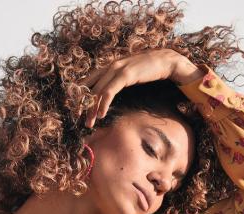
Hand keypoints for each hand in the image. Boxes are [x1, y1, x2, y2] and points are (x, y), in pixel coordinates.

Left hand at [78, 49, 204, 127]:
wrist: (165, 60)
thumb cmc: (147, 70)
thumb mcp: (128, 75)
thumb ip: (117, 80)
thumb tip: (109, 94)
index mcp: (108, 67)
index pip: (88, 81)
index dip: (81, 95)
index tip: (77, 109)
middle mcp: (109, 66)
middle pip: (89, 87)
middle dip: (82, 105)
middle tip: (79, 119)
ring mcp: (116, 69)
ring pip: (97, 91)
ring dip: (91, 108)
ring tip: (88, 122)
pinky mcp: (125, 74)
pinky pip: (109, 91)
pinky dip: (103, 104)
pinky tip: (100, 115)